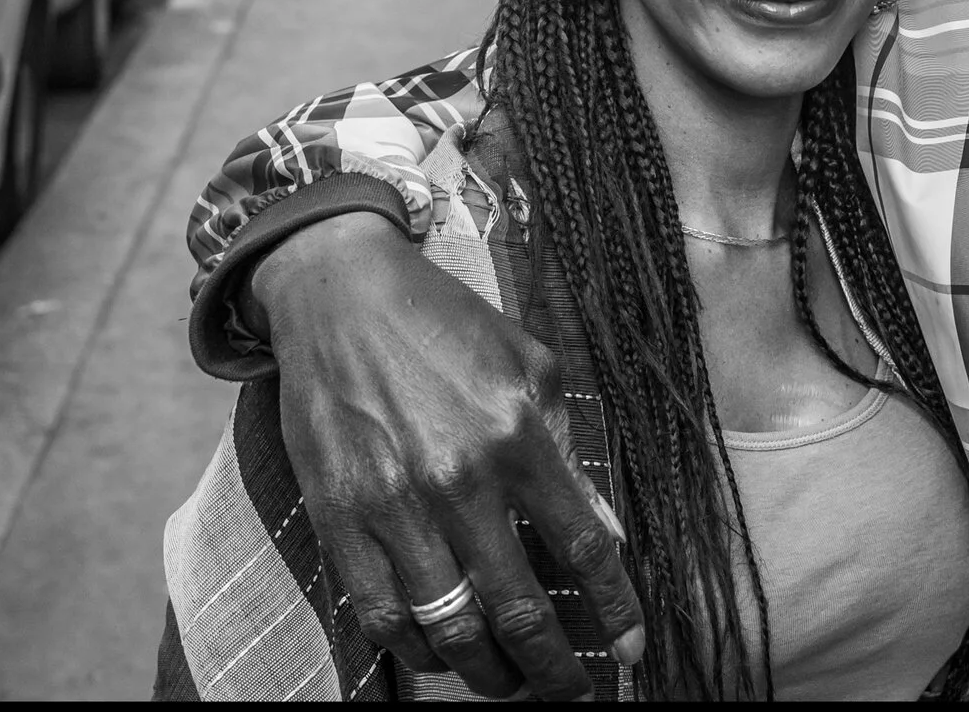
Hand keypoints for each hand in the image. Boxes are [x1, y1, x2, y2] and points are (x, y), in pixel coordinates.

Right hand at [249, 212, 646, 697]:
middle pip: (518, 610)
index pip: (582, 548)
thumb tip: (602, 527)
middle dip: (552, 668)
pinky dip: (417, 651)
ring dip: (487, 673)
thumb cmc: (445, 326)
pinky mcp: (338, 520)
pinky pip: (382, 617)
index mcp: (517, 435)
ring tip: (509, 683)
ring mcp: (394, 506)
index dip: (613, 610)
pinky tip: (442, 655)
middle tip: (570, 691)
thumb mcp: (530, 365)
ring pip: (449, 628)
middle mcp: (459, 479)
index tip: (629, 649)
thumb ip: (568, 447)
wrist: (340, 296)